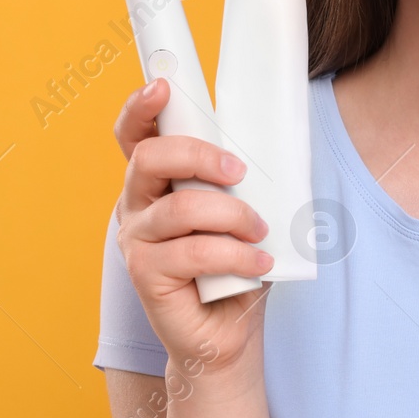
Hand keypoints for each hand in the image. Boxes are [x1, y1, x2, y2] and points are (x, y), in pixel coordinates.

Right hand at [111, 78, 273, 375]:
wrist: (230, 330)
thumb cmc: (237, 263)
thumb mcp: (245, 208)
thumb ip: (244, 179)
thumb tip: (282, 144)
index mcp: (157, 180)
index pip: (136, 134)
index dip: (141, 107)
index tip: (162, 87)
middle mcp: (136, 204)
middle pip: (150, 158)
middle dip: (198, 155)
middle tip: (238, 172)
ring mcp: (137, 240)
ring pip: (180, 208)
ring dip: (232, 215)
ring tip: (259, 231)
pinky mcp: (146, 274)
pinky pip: (194, 252)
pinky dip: (236, 255)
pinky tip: (259, 263)